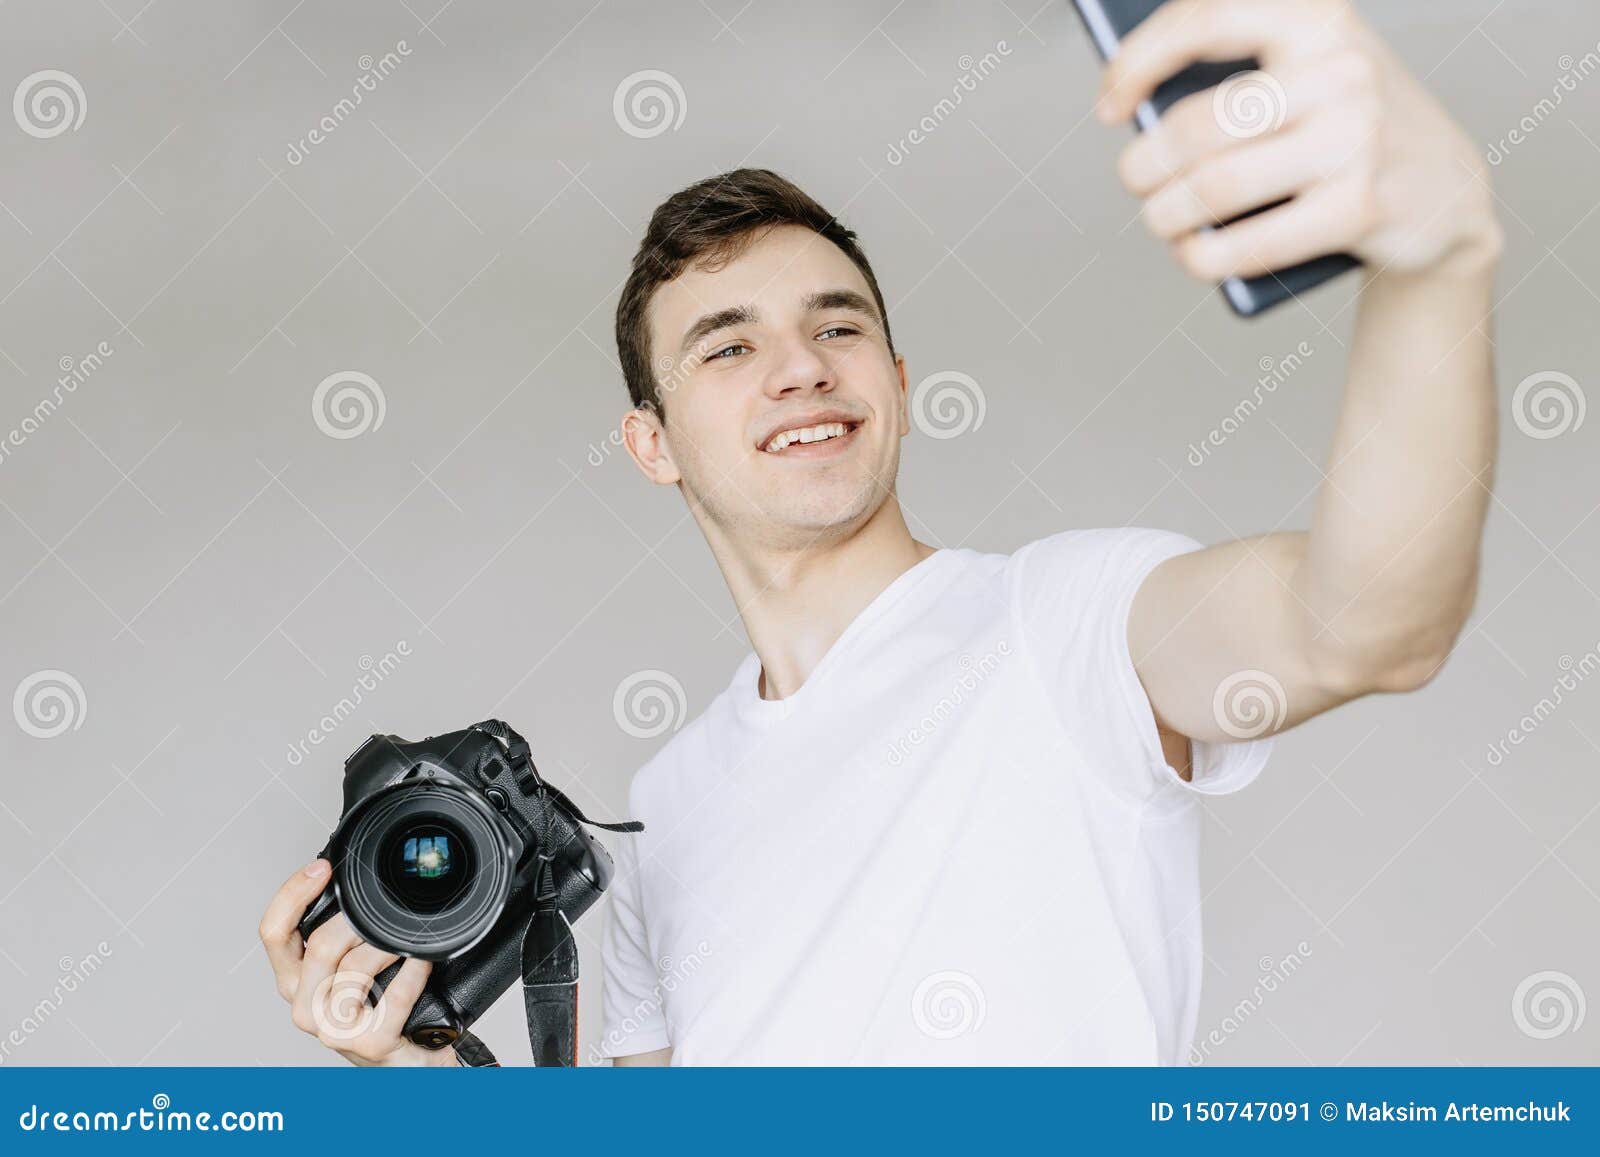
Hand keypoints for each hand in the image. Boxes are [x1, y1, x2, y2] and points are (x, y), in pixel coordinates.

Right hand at [258, 859, 456, 1066]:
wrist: (407, 1059)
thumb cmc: (378, 1007)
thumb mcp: (348, 966)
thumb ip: (337, 932)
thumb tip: (345, 879)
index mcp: (295, 981)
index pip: (273, 933)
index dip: (292, 895)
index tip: (322, 868)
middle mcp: (306, 1007)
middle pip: (318, 947)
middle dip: (355, 920)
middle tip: (384, 908)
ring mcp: (335, 1030)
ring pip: (355, 967)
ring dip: (387, 945)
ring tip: (407, 938)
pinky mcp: (370, 1044)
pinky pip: (394, 995)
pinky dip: (415, 972)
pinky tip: (423, 963)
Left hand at [1095, 0, 1502, 282]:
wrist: (1447, 192)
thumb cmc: (1346, 129)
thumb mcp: (1307, 77)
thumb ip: (1239, 79)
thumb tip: (1139, 115)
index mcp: (1318, 17)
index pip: (1205, 18)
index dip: (1137, 62)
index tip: (1109, 106)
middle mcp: (1341, 70)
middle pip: (1196, 124)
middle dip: (1144, 163)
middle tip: (1134, 179)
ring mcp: (1357, 139)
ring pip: (1215, 185)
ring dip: (1166, 214)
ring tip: (1160, 218)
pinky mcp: (1362, 208)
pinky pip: (1251, 243)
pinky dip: (1204, 256)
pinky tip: (1193, 254)